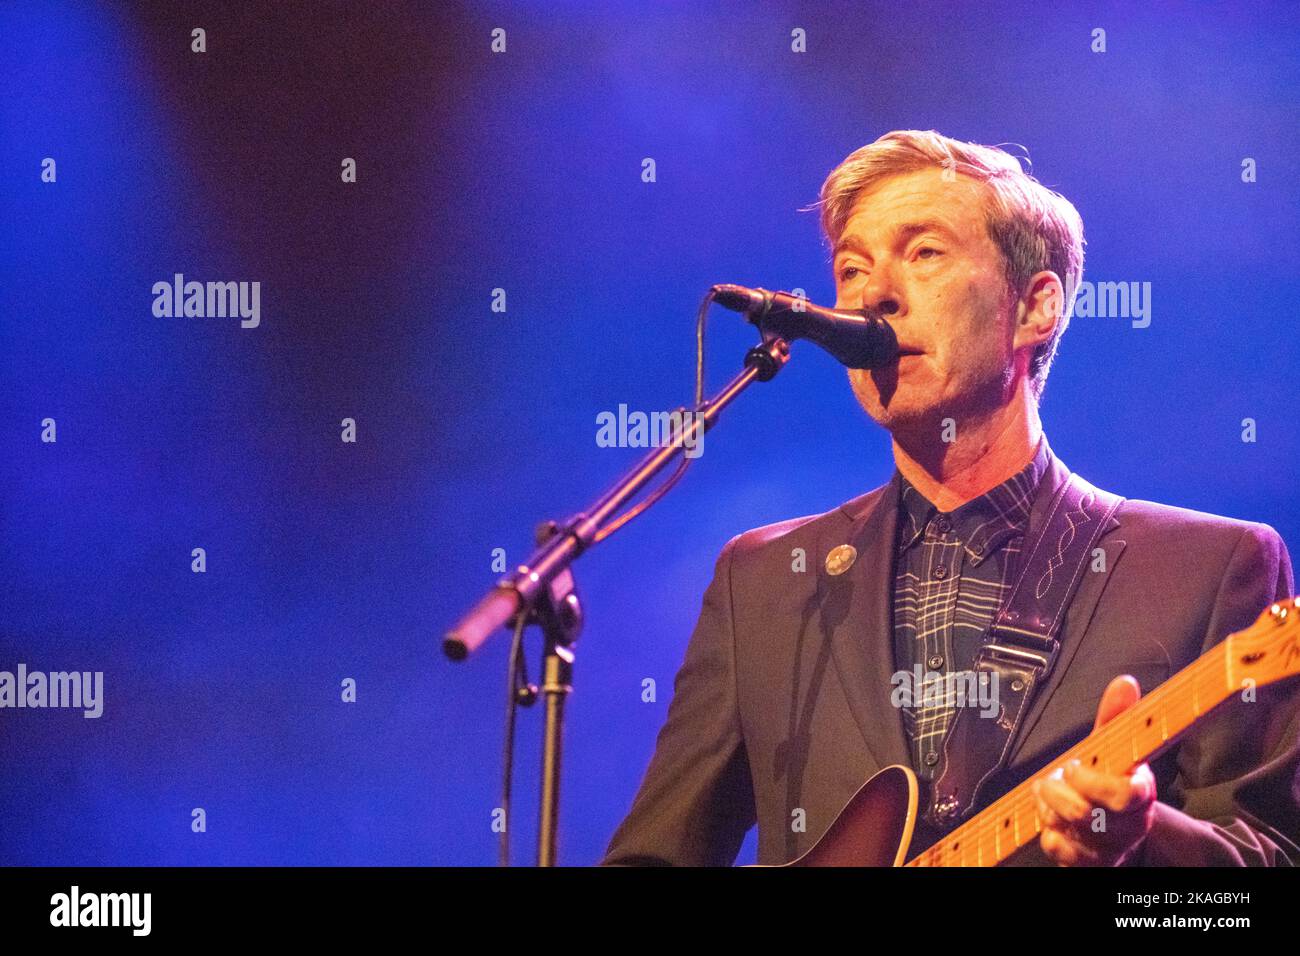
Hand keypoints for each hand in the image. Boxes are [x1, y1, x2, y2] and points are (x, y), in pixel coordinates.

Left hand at [1033, 675, 1156, 865]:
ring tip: (1051, 797)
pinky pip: (1059, 850)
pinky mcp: (1092, 865)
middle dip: (1059, 792)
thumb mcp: (1113, 748)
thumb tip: (1125, 681)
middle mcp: (1132, 825)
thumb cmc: (1109, 779)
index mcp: (1141, 792)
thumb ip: (1116, 716)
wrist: (1116, 826)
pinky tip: (1053, 822)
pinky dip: (1049, 832)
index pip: (1127, 795)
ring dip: (1050, 809)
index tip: (1073, 766)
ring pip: (1070, 830)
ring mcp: (1113, 848)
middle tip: (1054, 779)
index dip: (1092, 781)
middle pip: (1087, 813)